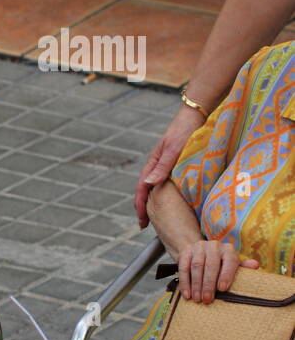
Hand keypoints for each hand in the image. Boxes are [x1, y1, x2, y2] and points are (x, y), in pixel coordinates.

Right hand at [135, 105, 204, 227]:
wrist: (198, 114)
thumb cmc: (186, 130)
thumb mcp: (174, 149)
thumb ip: (162, 166)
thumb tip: (149, 184)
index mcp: (154, 162)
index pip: (143, 188)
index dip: (140, 206)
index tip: (142, 223)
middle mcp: (159, 165)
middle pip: (147, 190)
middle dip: (145, 208)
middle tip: (146, 225)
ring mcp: (168, 164)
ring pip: (158, 187)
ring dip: (155, 202)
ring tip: (158, 217)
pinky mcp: (178, 164)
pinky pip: (169, 183)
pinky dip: (166, 194)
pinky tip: (173, 201)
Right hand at [175, 239, 258, 302]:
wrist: (201, 251)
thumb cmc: (221, 263)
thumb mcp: (233, 265)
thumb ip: (243, 267)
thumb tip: (255, 265)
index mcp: (228, 250)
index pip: (229, 262)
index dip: (226, 275)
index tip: (222, 289)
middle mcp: (214, 246)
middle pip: (210, 265)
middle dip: (208, 284)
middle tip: (207, 299)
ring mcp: (198, 247)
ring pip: (196, 266)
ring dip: (196, 284)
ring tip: (197, 298)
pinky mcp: (186, 251)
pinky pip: (183, 267)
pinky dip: (185, 282)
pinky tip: (186, 293)